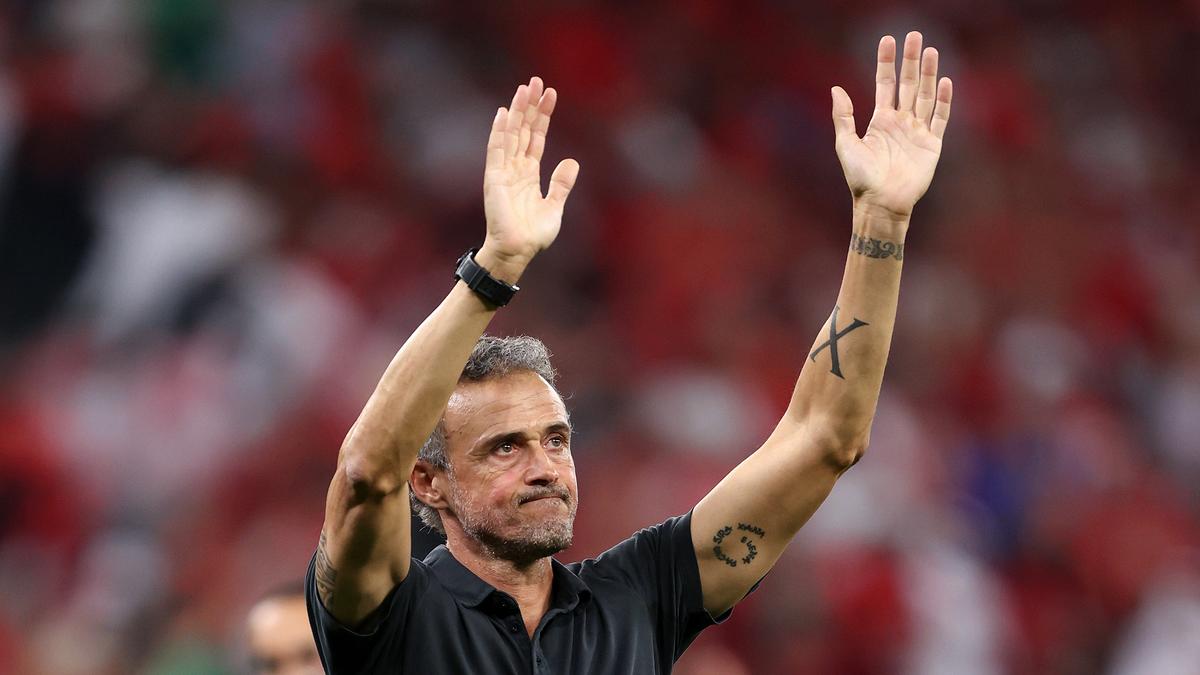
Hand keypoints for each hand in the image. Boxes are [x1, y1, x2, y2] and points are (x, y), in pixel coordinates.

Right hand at [481, 77, 579, 266]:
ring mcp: (503, 172)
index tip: (550, 94)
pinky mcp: (494, 179)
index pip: (536, 137)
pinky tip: (504, 113)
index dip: (543, 116)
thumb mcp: (555, 206)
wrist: (517, 252)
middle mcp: (515, 168)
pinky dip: (500, 132)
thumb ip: (562, 184)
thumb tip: (572, 161)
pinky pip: (497, 151)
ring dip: (517, 111)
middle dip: (530, 105)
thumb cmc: (532, 234)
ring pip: (511, 134)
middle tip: (536, 80)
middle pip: (523, 129)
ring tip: (524, 88)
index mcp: (529, 173)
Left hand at [831, 32, 952, 218]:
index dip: (886, 63)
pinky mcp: (932, 145)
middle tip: (915, 36)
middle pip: (908, 84)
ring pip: (925, 96)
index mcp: (880, 120)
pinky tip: (944, 82)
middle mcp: (901, 122)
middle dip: (911, 60)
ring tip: (930, 51)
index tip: (888, 40)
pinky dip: (943, 101)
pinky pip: (940, 118)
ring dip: (928, 73)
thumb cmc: (861, 178)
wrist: (881, 204)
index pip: (885, 84)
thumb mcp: (846, 144)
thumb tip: (835, 88)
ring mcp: (917, 132)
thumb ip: (844, 116)